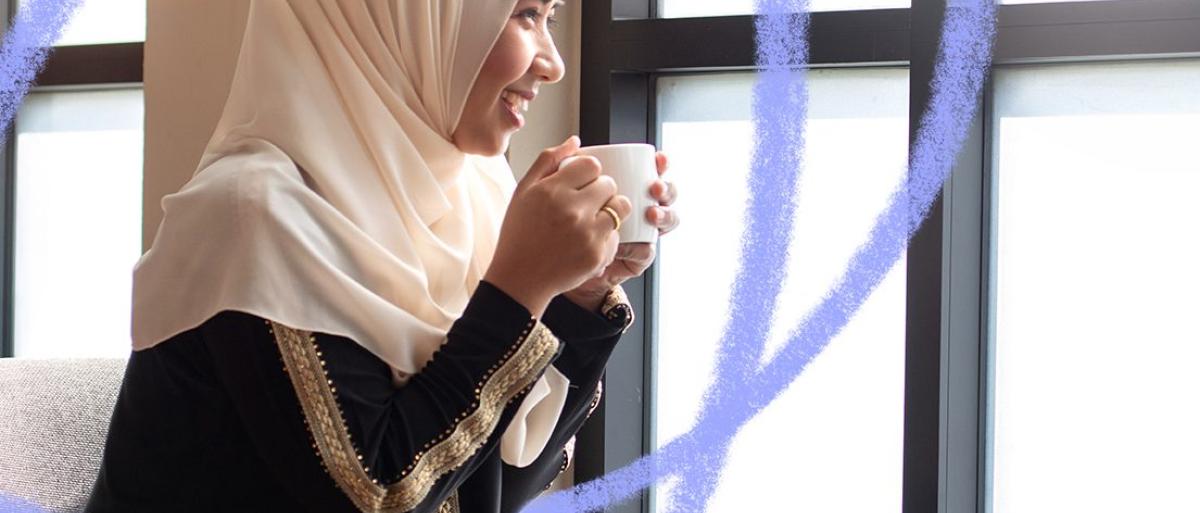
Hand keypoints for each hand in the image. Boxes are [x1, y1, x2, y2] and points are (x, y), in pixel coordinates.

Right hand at [485, 136, 632, 316]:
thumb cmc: (520, 232)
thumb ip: (548, 160)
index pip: (592, 164)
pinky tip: (588, 241)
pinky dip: (607, 236)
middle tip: (587, 202)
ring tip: (595, 217)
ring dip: (612, 209)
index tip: (581, 182)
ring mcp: (587, 233)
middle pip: (609, 184)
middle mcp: (571, 210)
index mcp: (551, 190)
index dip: (589, 172)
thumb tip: (576, 140)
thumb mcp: (523, 190)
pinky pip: (616, 234)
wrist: (519, 278)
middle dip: (602, 190)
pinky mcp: (597, 254)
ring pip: (621, 206)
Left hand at [563, 152, 679, 310]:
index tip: (658, 160)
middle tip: (655, 187)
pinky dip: (643, 247)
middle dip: (665, 188)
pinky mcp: (634, 257)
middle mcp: (635, 209)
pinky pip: (647, 252)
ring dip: (664, 215)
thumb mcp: (552, 191)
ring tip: (651, 214)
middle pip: (662, 195)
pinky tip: (629, 245)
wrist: (547, 266)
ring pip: (664, 221)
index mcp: (622, 188)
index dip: (660, 165)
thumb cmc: (552, 226)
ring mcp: (638, 233)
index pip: (650, 172)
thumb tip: (575, 141)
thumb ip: (559, 164)